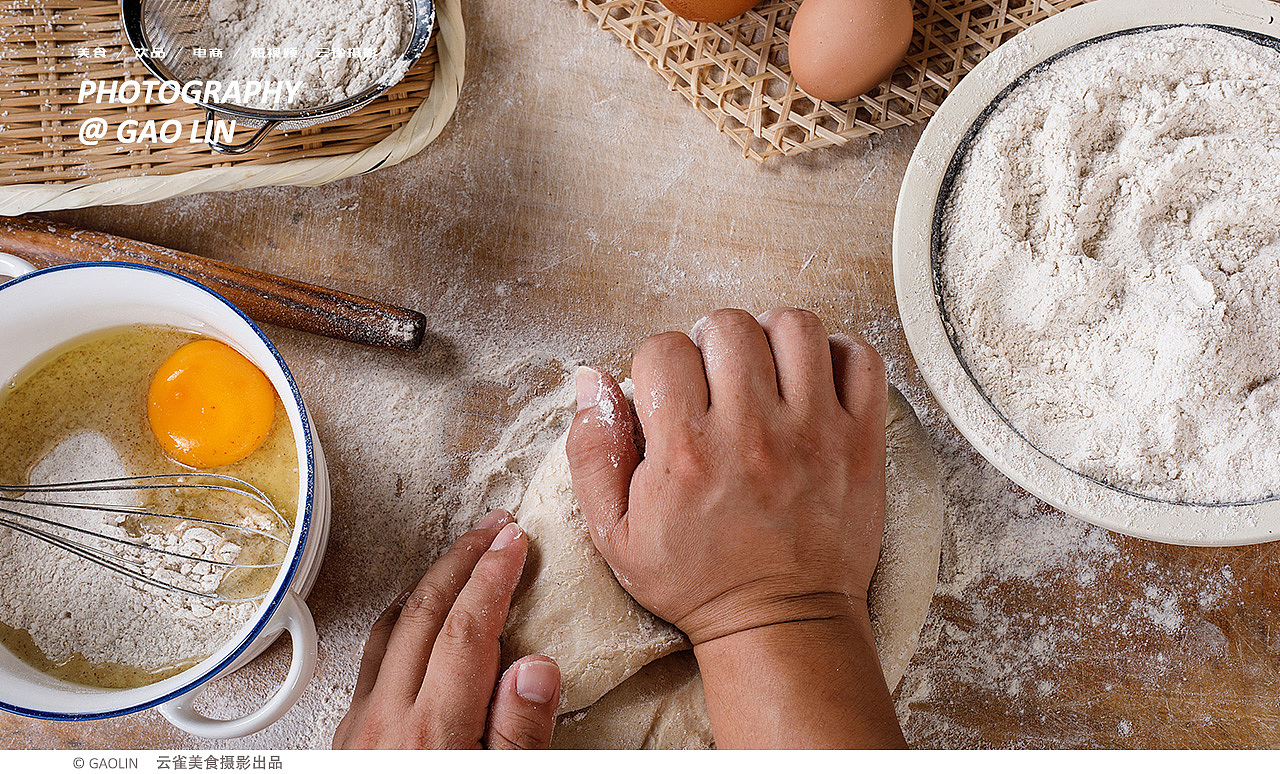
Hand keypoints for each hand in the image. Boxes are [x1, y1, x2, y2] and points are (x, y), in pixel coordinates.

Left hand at [333, 510, 561, 748]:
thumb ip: (521, 734)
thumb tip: (537, 668)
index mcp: (434, 734)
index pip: (466, 631)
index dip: (492, 576)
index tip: (513, 543)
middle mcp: (387, 722)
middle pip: (423, 614)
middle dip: (462, 560)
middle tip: (493, 529)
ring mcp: (361, 728)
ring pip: (389, 630)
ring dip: (428, 584)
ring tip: (460, 559)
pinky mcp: (348, 739)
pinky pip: (370, 660)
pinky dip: (399, 622)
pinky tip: (416, 618)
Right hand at [565, 307, 903, 747]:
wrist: (780, 625)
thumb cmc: (695, 581)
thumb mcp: (615, 533)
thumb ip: (592, 452)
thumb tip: (590, 378)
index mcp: (686, 451)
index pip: (663, 348)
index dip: (658, 364)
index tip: (669, 394)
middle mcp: (752, 432)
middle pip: (727, 324)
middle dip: (711, 342)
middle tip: (714, 378)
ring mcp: (814, 433)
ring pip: (794, 325)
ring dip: (771, 337)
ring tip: (763, 370)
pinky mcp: (860, 441)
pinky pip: (860, 358)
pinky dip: (837, 354)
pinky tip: (812, 380)